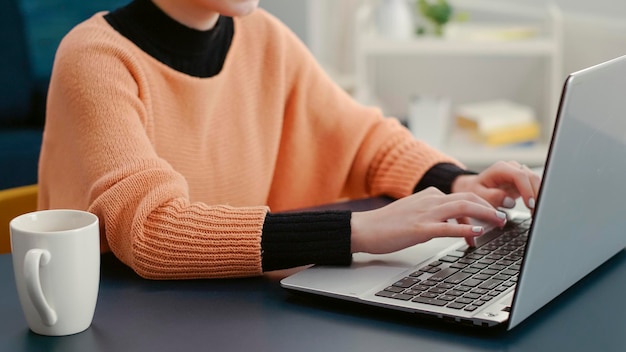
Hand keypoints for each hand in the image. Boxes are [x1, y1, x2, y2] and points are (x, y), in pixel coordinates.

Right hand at [350, 187, 506, 253]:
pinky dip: (465, 230)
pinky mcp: (419, 229)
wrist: (364, 228)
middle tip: (503, 217)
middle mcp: (430, 201)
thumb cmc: (387, 224)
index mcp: (429, 195)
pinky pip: (448, 228)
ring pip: (463, 208)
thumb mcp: (414, 212)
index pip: (462, 197)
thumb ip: (434, 213)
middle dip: (489, 207)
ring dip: (485, 215)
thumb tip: (453, 223)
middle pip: (468, 198)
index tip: (491, 217)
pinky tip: (476, 234)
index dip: (481, 206)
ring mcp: (425, 214)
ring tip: (498, 223)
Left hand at [452, 161, 540, 210]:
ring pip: (536, 181)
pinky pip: (534, 187)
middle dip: (536, 195)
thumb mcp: (477, 195)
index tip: (530, 205)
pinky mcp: (523, 181)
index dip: (527, 190)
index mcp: (500, 168)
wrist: (473, 188)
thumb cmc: (474, 190)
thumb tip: (509, 201)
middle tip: (535, 212)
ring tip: (535, 213)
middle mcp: (512, 168)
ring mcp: (518, 173)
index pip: (520, 175)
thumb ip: (492, 197)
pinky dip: (536, 197)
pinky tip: (534, 209)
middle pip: (531, 177)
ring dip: (538, 196)